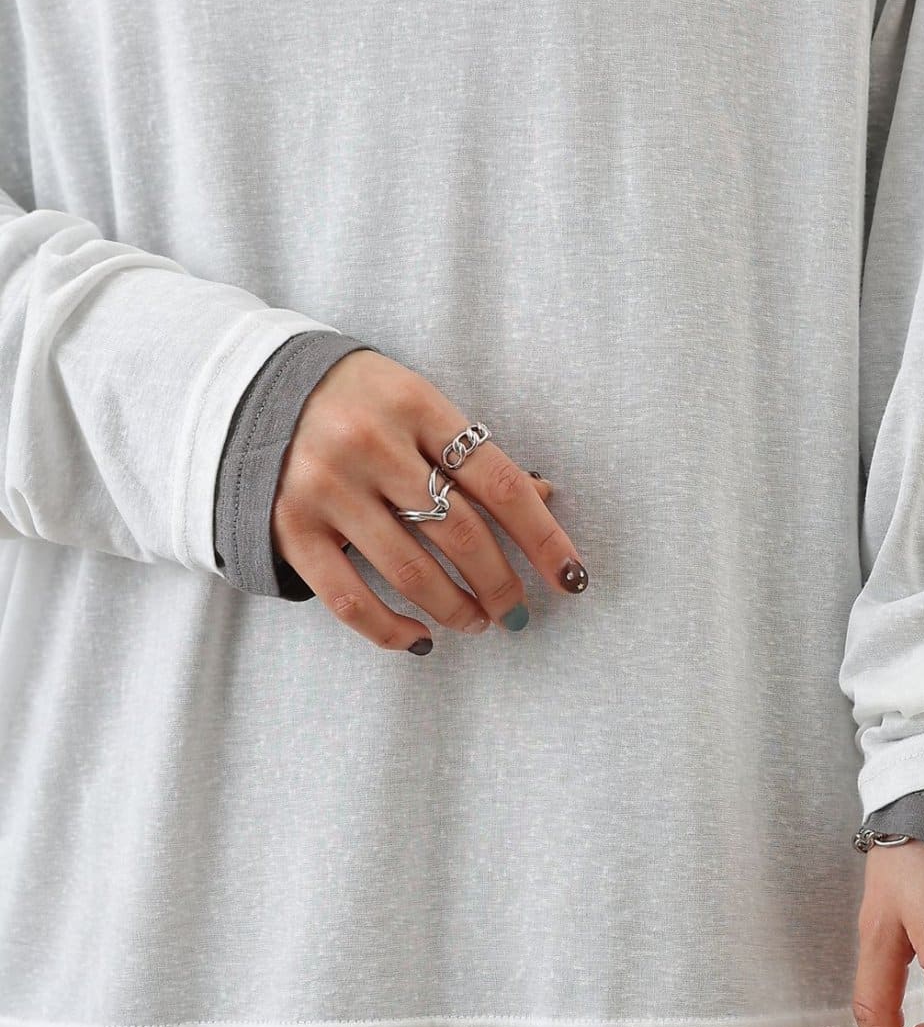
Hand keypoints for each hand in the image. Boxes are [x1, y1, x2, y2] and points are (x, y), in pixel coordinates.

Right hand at [270, 348, 588, 652]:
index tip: (571, 577)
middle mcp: (371, 444)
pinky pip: (350, 599)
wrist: (249, 389)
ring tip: (477, 622)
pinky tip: (420, 637)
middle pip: (461, 533)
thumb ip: (472, 452)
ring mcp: (327, 487)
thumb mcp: (416, 404)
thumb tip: (544, 498)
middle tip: (518, 610)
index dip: (544, 536)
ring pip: (412, 573)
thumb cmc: (357, 402)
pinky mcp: (290, 527)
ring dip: (457, 609)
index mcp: (416, 405)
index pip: (500, 481)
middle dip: (501, 583)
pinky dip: (392, 630)